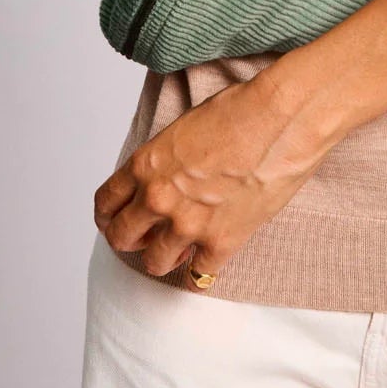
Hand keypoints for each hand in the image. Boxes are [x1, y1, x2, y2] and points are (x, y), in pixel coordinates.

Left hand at [93, 71, 328, 290]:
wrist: (280, 119)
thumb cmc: (240, 111)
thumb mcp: (183, 129)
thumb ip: (164, 161)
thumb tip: (164, 179)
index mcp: (145, 164)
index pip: (106, 203)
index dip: (108, 215)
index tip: (115, 219)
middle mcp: (158, 198)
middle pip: (121, 238)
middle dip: (130, 239)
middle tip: (144, 237)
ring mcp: (188, 224)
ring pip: (155, 263)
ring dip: (164, 257)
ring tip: (177, 249)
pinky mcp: (221, 242)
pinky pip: (198, 276)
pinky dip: (200, 272)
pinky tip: (206, 260)